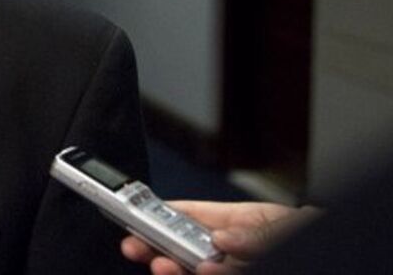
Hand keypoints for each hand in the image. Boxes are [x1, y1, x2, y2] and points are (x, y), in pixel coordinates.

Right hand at [120, 200, 318, 273]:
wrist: (353, 258)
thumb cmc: (312, 239)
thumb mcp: (286, 226)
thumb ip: (256, 230)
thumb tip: (222, 237)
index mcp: (237, 227)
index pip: (187, 218)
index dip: (156, 218)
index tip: (134, 221)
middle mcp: (230, 256)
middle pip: (182, 253)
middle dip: (158, 251)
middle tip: (140, 250)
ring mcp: (232, 271)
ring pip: (194, 274)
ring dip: (177, 271)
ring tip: (166, 266)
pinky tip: (204, 274)